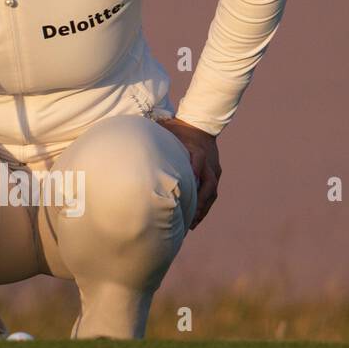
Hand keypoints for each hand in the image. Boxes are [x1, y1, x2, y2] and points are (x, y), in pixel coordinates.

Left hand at [153, 116, 219, 230]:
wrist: (200, 124)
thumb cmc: (178, 130)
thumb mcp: (167, 130)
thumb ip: (155, 138)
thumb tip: (133, 144)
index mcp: (196, 148)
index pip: (197, 158)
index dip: (193, 170)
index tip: (186, 184)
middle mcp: (207, 161)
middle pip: (208, 182)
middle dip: (199, 201)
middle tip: (189, 216)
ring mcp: (213, 168)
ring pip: (211, 191)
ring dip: (202, 207)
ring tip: (191, 223)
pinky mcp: (215, 173)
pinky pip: (211, 192)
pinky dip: (204, 205)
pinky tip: (195, 218)